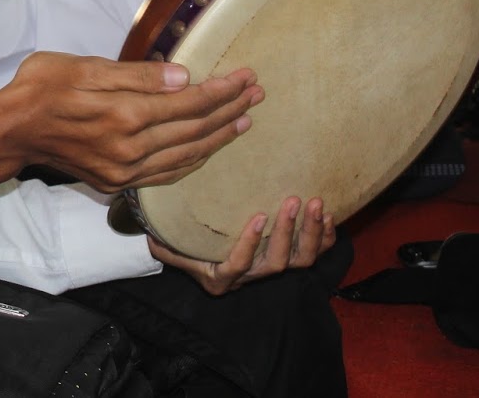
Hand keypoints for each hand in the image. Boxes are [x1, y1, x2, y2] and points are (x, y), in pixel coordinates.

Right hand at [0, 52, 262, 191]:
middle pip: (194, 130)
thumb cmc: (40, 88)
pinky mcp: (116, 182)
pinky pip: (167, 174)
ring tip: (244, 121)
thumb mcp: (84, 67)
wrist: (8, 132)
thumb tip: (183, 77)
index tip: (247, 77)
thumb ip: (136, 75)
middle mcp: (131, 149)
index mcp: (124, 115)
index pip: (188, 103)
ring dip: (219, 138)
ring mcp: (124, 171)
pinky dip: (193, 160)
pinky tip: (207, 149)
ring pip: (186, 156)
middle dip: (230, 111)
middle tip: (258, 95)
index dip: (222, 90)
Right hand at [150, 195, 334, 295]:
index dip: (250, 243)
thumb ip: (166, 246)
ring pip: (301, 261)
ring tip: (314, 203)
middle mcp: (251, 278)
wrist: (210, 261)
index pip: (239, 265)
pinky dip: (325, 238)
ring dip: (310, 233)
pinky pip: (315, 255)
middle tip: (292, 200)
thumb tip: (149, 232)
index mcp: (223, 278)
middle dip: (288, 232)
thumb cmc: (189, 251)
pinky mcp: (290, 260)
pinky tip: (329, 215)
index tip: (258, 216)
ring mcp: (273, 270)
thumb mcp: (173, 252)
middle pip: (277, 264)